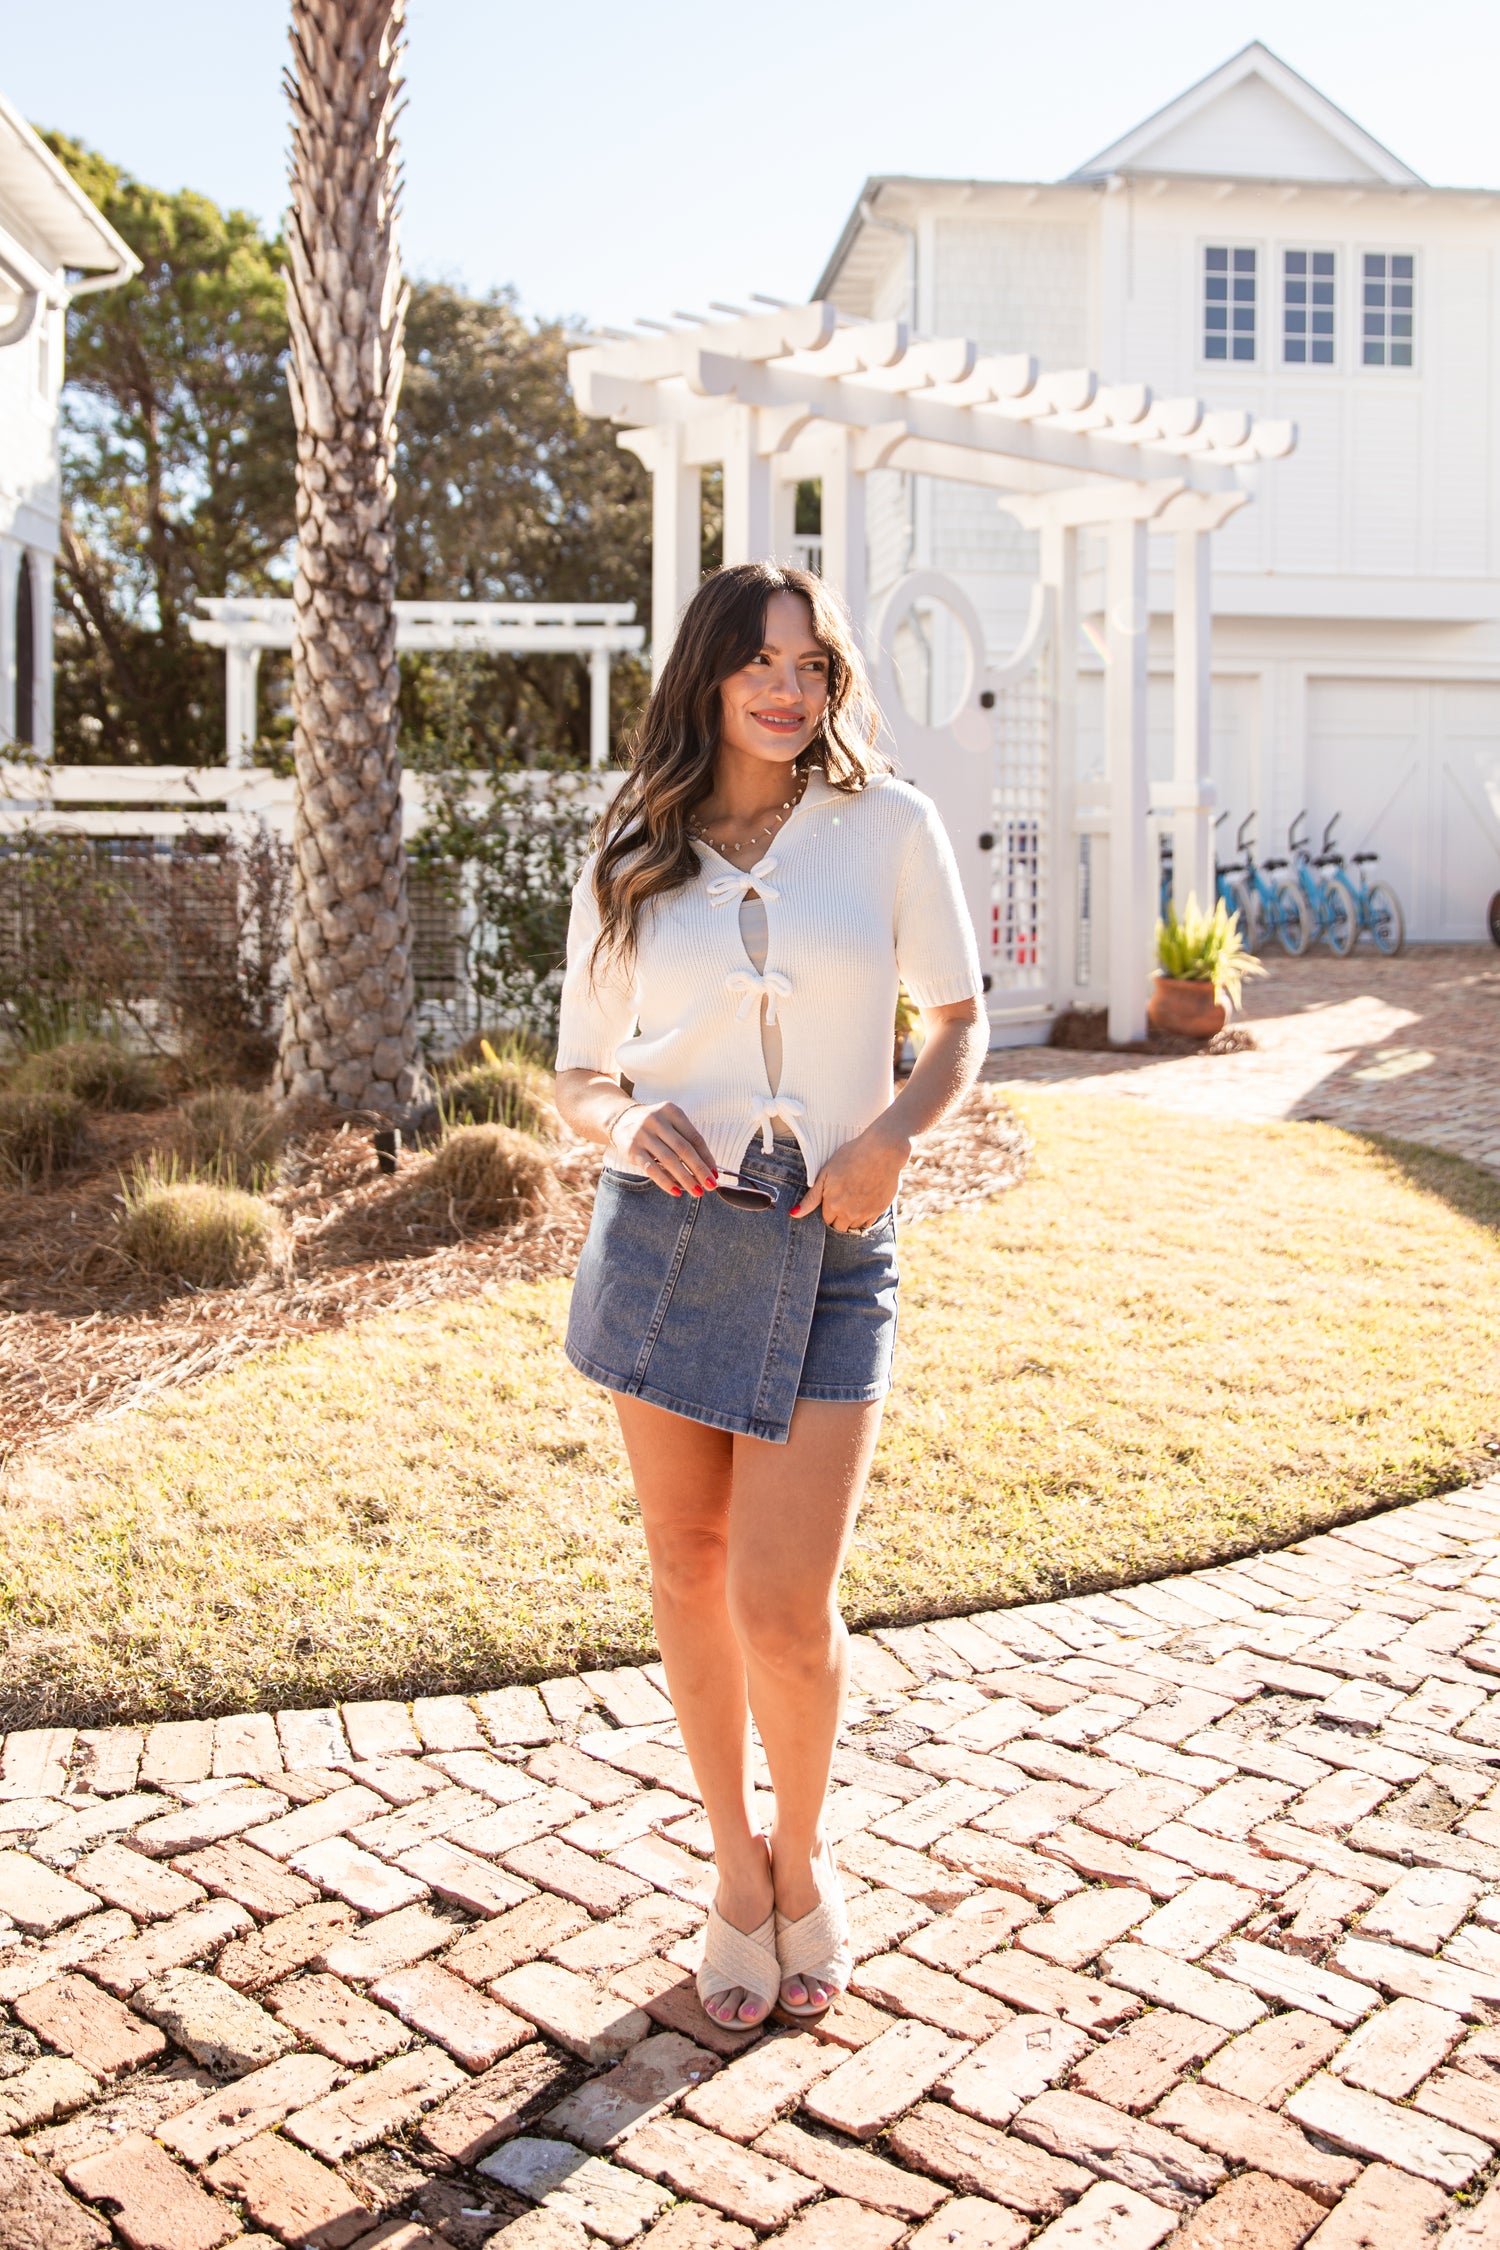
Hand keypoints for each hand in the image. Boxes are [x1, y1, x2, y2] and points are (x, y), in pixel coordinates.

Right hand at [609, 1100, 716, 1197]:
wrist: (620, 1119)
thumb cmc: (653, 1125)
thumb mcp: (670, 1124)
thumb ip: (686, 1141)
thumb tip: (706, 1169)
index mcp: (672, 1111)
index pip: (695, 1137)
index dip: (707, 1157)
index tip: (715, 1173)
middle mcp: (657, 1120)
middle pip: (684, 1149)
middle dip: (699, 1170)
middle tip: (710, 1185)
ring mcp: (643, 1134)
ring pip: (669, 1160)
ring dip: (685, 1178)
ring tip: (697, 1191)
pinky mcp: (632, 1149)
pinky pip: (652, 1169)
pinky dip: (665, 1182)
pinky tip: (676, 1191)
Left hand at [793, 1121, 908, 1230]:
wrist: (881, 1150)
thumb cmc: (851, 1156)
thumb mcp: (826, 1174)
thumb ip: (811, 1198)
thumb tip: (793, 1214)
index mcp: (833, 1205)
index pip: (826, 1219)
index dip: (828, 1209)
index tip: (832, 1198)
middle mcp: (848, 1213)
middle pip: (839, 1227)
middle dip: (838, 1218)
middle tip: (842, 1200)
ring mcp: (865, 1213)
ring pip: (853, 1226)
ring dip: (851, 1219)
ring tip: (854, 1200)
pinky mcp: (880, 1210)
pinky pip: (868, 1224)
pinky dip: (864, 1218)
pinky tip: (865, 1203)